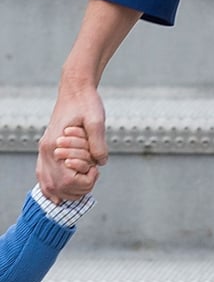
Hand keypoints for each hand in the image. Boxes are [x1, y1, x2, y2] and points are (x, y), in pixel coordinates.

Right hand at [37, 86, 106, 201]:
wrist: (75, 89)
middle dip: (77, 188)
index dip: (85, 181)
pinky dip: (52, 186)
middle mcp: (46, 151)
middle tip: (92, 176)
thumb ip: (98, 143)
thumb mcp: (96, 120)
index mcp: (55, 145)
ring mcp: (44, 151)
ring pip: (49, 185)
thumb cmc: (86, 102)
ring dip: (66, 191)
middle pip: (58, 187)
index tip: (96, 170)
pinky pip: (43, 176)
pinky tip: (62, 192)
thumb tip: (101, 163)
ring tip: (83, 183)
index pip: (67, 181)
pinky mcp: (47, 149)